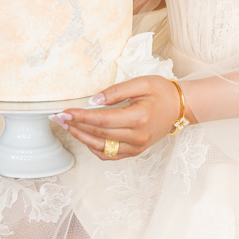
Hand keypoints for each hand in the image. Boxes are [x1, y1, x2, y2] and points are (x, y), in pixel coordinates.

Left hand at [51, 75, 188, 159]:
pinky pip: (110, 155)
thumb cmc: (162, 92)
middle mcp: (137, 137)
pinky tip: (85, 137)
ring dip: (82, 138)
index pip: (103, 120)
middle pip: (99, 134)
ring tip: (68, 126)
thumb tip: (94, 101)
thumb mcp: (141, 83)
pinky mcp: (135, 151)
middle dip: (76, 126)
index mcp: (139, 118)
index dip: (81, 117)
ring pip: (102, 148)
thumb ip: (116, 91)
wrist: (180, 107)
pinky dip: (95, 148)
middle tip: (59, 117)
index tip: (65, 112)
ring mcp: (136, 147)